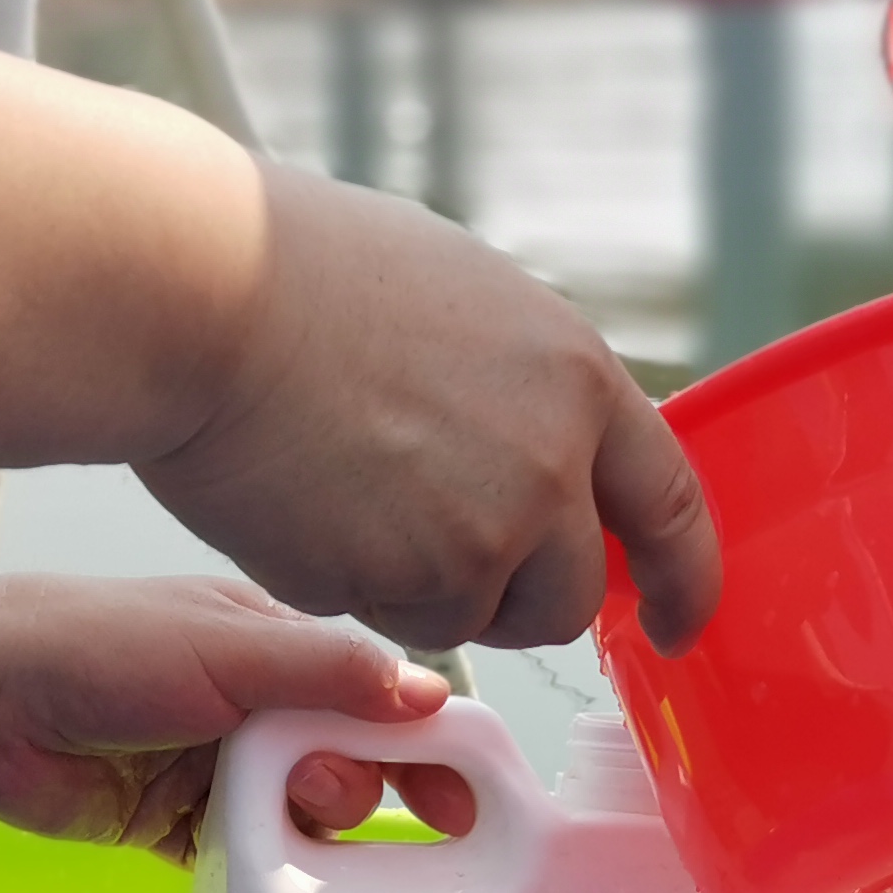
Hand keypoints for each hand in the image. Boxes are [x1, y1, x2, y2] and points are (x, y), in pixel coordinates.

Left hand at [0, 574, 467, 864]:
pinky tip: (271, 884)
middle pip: (351, 766)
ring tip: (281, 826)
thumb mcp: (225, 646)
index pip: (379, 697)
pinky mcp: (177, 827)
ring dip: (309, 834)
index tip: (467, 799)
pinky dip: (266, 876)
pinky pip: (249, 863)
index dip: (427, 745)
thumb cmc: (100, 646)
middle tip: (323, 798)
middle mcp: (256, 707)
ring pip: (305, 821)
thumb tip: (430, 695)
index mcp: (276, 649)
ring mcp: (218, 769)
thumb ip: (327, 671)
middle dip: (355, 789)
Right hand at [136, 168, 717, 654]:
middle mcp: (551, 464)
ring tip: (347, 496)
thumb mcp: (466, 302)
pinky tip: (306, 507)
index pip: (672, 504)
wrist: (208, 294)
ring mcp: (484, 533)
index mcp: (577, 378)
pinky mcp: (406, 583)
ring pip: (474, 618)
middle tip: (444, 564)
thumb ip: (527, 387)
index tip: (676, 619)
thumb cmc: (302, 272)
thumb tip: (546, 444)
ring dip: (422, 590)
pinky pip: (391, 620)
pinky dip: (352, 587)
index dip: (684, 578)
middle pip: (572, 594)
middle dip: (518, 599)